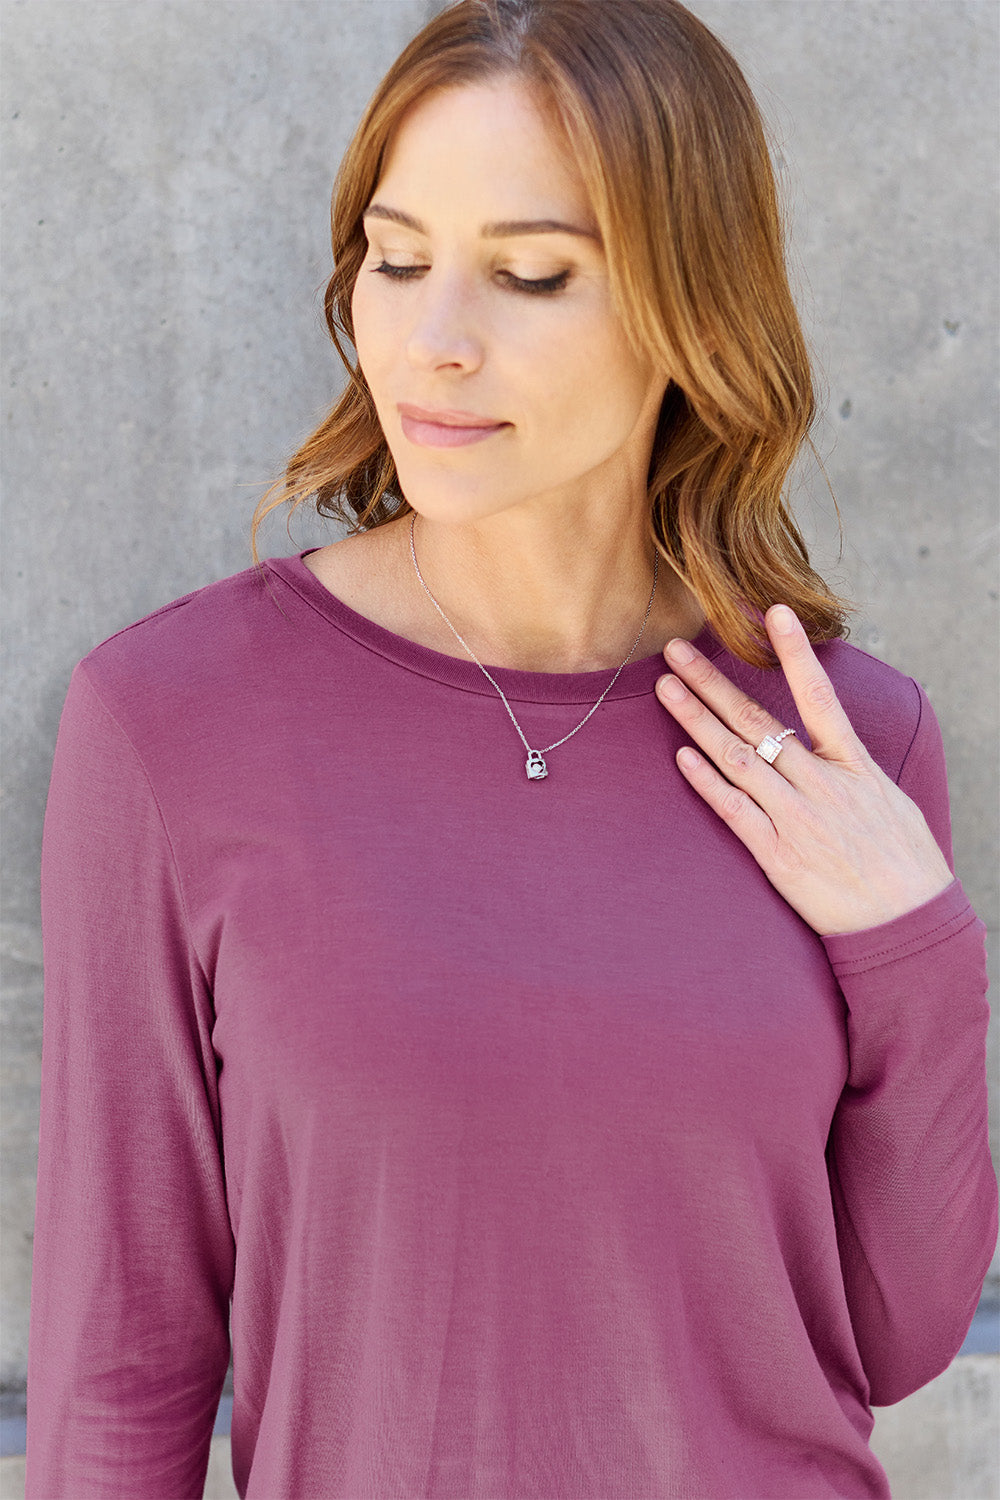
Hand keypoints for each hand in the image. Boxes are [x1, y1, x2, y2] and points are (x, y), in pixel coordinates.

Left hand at [654, 604, 954, 936]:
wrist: (908, 923)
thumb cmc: (905, 863)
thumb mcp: (889, 800)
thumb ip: (852, 768)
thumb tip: (830, 743)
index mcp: (853, 766)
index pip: (820, 695)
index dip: (795, 653)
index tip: (773, 613)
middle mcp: (821, 784)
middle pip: (757, 721)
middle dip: (713, 681)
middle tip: (678, 649)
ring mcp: (797, 819)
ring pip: (737, 757)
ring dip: (697, 720)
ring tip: (667, 688)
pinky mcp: (779, 856)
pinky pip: (734, 811)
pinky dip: (707, 781)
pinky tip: (682, 755)